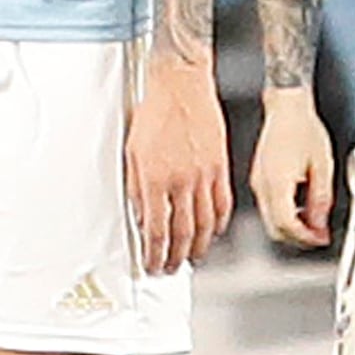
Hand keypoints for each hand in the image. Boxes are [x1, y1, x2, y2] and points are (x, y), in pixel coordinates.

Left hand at [128, 51, 230, 277]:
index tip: (152, 264)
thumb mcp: (132, 153)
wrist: (181, 85)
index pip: (155, 230)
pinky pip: (223, 204)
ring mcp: (204, 176)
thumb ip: (136, 189)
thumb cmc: (154, 113)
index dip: (154, 254)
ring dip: (199, 247)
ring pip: (205, 224)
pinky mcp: (220, 167)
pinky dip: (219, 223)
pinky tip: (214, 231)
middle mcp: (181, 182)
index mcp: (155, 180)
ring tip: (192, 258)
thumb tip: (139, 216)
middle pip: (182, 234)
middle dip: (175, 257)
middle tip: (170, 268)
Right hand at [250, 81, 337, 250]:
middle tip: (317, 236)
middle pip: (275, 229)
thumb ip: (320, 199)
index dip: (305, 237)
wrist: (286, 108)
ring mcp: (257, 182)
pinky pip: (267, 207)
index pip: (286, 225)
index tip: (319, 238)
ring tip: (311, 222)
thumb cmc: (303, 128)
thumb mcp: (323, 166)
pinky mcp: (258, 179)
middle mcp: (262, 185)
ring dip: (290, 228)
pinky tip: (298, 208)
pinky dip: (283, 215)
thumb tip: (319, 223)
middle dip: (297, 238)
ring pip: (270, 220)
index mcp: (278, 182)